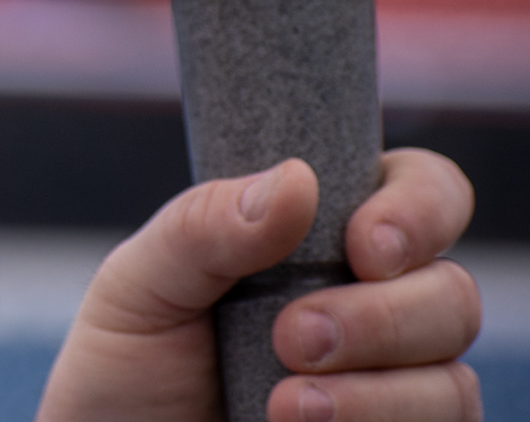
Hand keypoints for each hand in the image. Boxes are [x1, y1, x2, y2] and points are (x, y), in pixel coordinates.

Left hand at [38, 150, 480, 421]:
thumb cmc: (126, 362)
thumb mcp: (141, 282)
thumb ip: (206, 226)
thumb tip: (297, 179)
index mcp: (320, 237)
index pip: (418, 191)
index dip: (418, 208)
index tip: (364, 246)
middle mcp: (372, 305)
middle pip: (450, 293)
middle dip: (383, 317)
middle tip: (293, 337)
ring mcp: (388, 384)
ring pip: (452, 379)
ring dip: (378, 393)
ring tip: (282, 404)